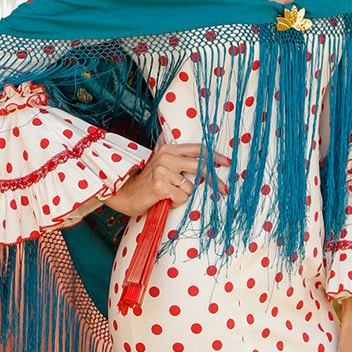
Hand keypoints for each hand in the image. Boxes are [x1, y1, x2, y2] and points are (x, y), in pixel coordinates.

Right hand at [103, 142, 228, 218]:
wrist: (125, 194)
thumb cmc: (147, 183)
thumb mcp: (162, 166)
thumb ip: (179, 160)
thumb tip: (204, 161)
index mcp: (168, 150)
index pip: (197, 150)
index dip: (214, 156)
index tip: (226, 162)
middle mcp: (166, 157)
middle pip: (199, 166)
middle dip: (214, 179)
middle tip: (224, 189)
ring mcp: (162, 170)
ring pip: (190, 186)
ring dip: (183, 195)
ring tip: (170, 195)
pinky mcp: (160, 185)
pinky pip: (181, 197)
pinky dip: (176, 202)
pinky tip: (165, 200)